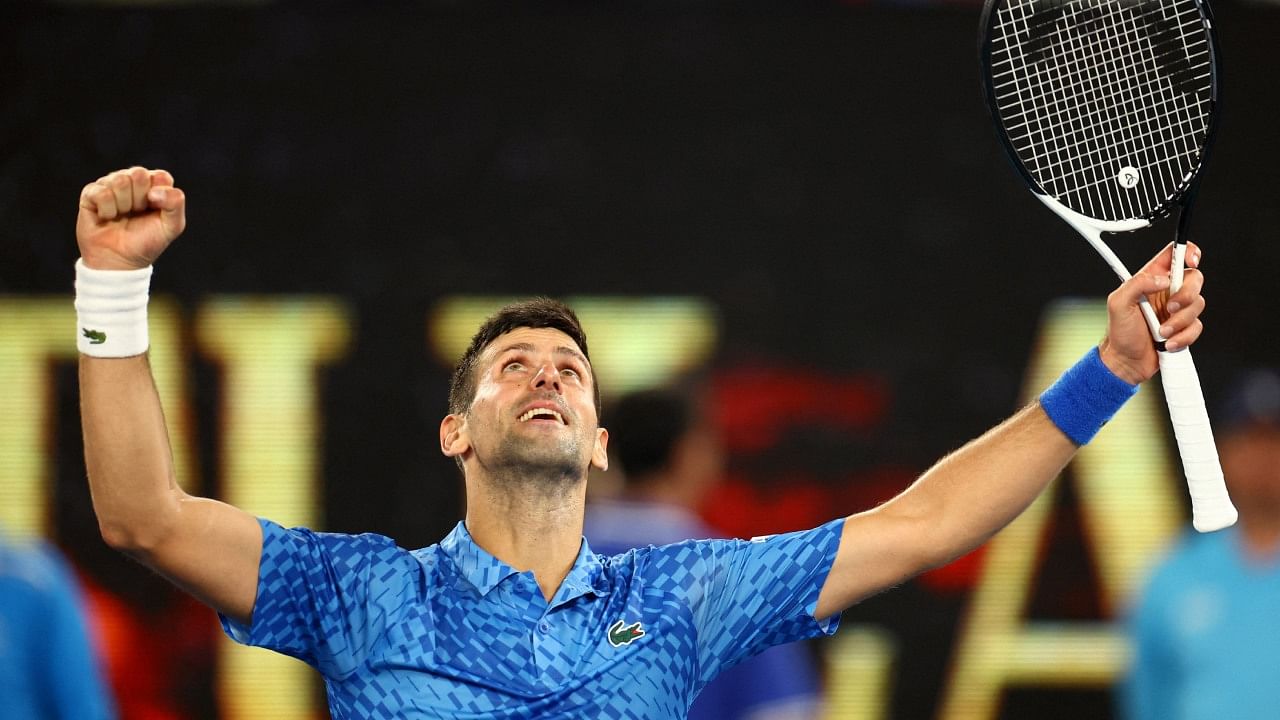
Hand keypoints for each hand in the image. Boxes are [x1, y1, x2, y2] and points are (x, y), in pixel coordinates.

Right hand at [77, 167, 185, 270]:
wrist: (119, 261)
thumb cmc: (146, 242)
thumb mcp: (172, 226)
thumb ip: (175, 203)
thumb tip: (153, 191)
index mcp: (154, 185)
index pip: (161, 176)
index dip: (159, 196)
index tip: (155, 211)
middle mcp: (132, 181)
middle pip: (138, 174)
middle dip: (140, 199)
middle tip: (136, 213)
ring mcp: (110, 185)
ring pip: (119, 180)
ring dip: (123, 205)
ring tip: (121, 216)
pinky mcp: (91, 193)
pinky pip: (101, 192)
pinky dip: (107, 210)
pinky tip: (107, 217)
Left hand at [1099, 242, 1204, 383]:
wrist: (1126, 361)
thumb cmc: (1119, 333)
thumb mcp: (1118, 303)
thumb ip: (1137, 284)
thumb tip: (1162, 279)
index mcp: (1150, 279)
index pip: (1174, 255)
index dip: (1187, 251)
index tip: (1191, 260)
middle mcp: (1166, 291)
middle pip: (1195, 279)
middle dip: (1186, 295)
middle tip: (1168, 309)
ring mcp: (1177, 310)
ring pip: (1198, 304)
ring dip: (1179, 322)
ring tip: (1161, 332)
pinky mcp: (1185, 327)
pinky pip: (1197, 326)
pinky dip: (1183, 336)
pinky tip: (1167, 342)